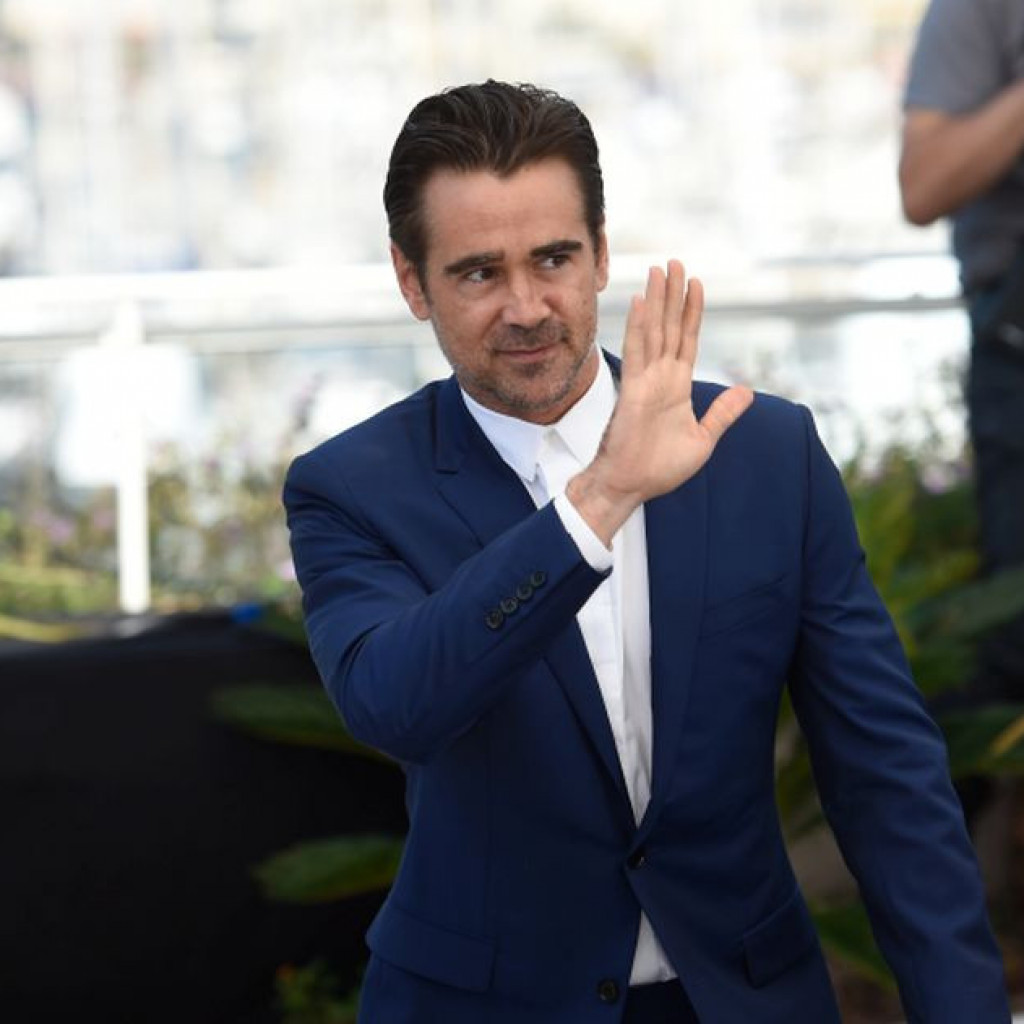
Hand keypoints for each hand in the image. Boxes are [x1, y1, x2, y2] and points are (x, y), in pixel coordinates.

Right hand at [567, 260, 752, 545]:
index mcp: (677, 387)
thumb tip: (746, 391)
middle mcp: (661, 378)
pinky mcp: (633, 392)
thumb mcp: (703, 439)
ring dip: (658, 300)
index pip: (687, 341)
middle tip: (675, 261)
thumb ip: (722, 413)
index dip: (692, 312)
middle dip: (674, 294)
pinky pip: (638, 353)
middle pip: (670, 327)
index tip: (696, 284)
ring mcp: (645, 382)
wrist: (631, 487)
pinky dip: (640, 327)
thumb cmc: (661, 469)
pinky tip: (642, 302)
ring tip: (659, 269)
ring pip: (654, 332)